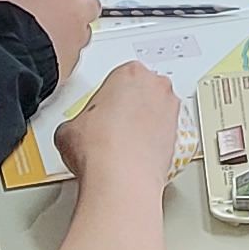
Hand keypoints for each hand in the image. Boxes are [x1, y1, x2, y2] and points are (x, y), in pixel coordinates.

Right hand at [6, 0, 101, 79]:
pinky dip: (66, 53)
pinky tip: (50, 56)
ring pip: (86, 29)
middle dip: (77, 6)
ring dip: (74, 31)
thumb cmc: (4, 30)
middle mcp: (74, 11)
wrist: (10, 64)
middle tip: (58, 11)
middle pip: (89, 1)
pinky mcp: (74, 61)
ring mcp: (78, 37)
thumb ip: (11, 0)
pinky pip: (76, 53)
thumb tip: (1, 0)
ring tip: (53, 36)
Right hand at [54, 62, 175, 191]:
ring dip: (144, 124)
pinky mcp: (179, 137)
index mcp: (130, 72)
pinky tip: (135, 156)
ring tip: (123, 144)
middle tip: (112, 126)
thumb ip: (77, 121)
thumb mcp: (69, 127)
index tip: (101, 110)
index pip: (119, 77)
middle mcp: (156, 86)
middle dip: (130, 106)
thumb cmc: (100, 147)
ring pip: (157, 112)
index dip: (107, 97)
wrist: (121, 177)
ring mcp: (171, 111)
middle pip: (143, 91)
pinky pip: (164, 135)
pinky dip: (153, 143)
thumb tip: (75, 132)